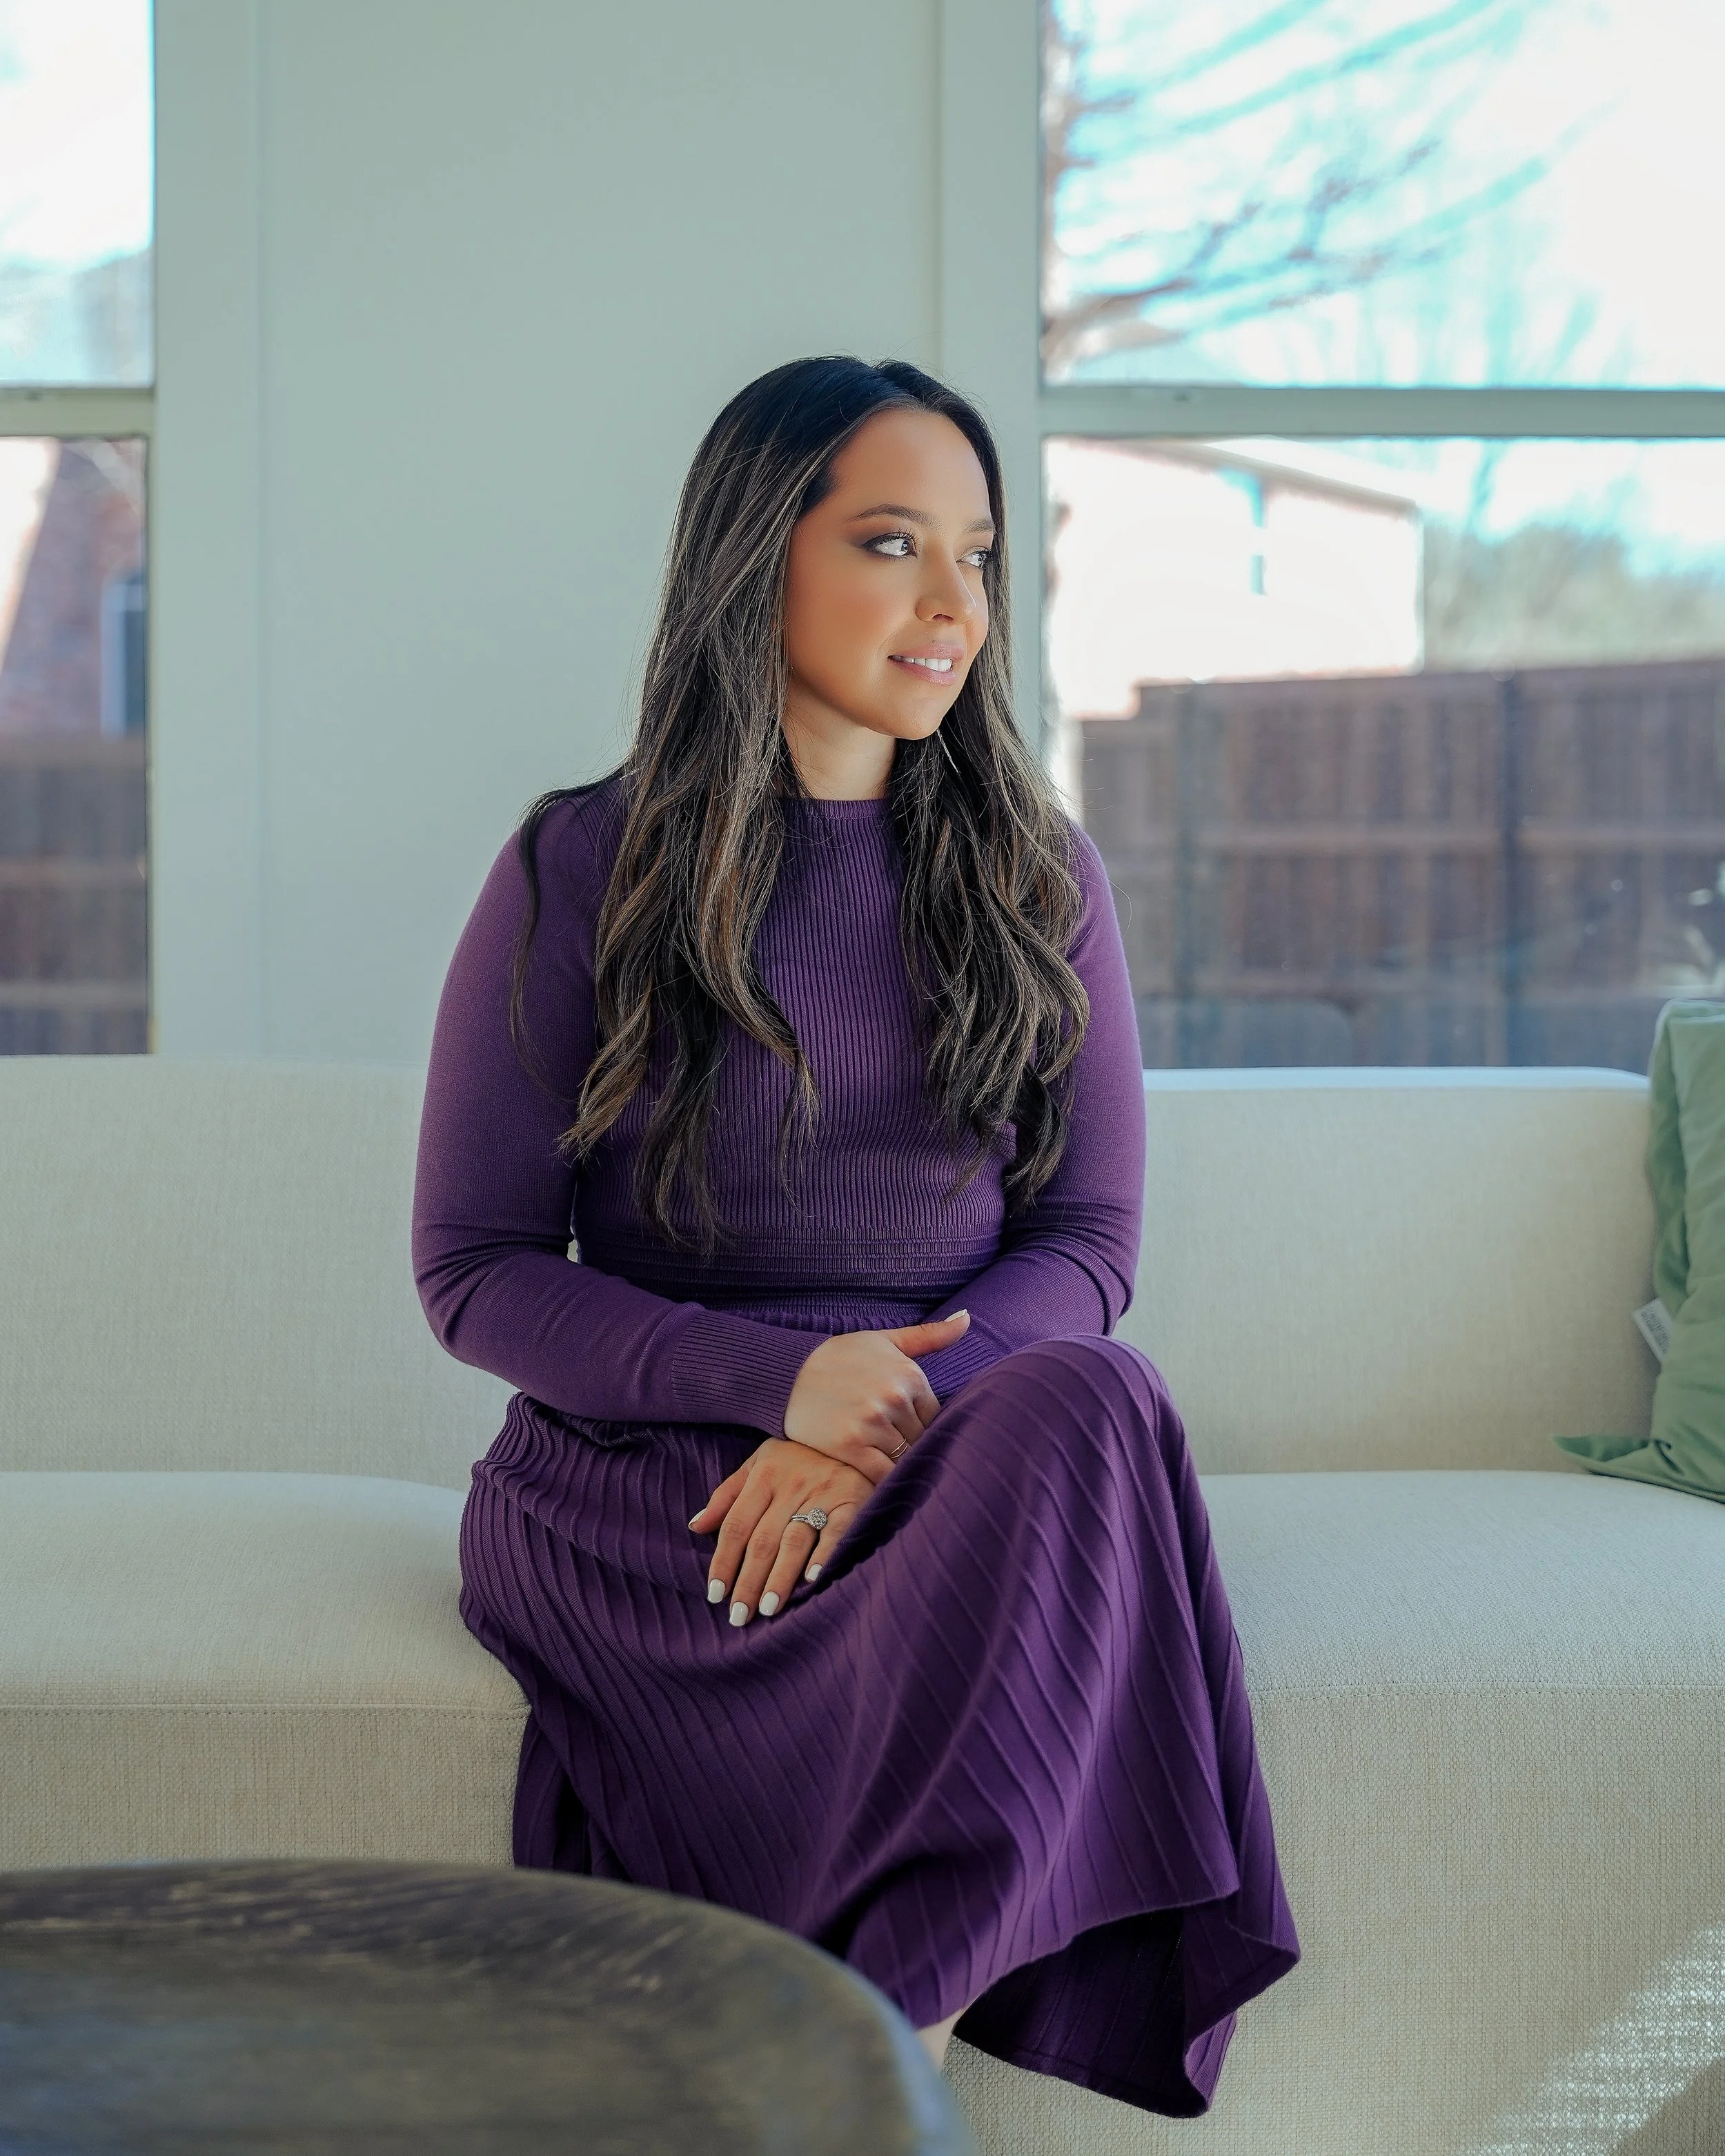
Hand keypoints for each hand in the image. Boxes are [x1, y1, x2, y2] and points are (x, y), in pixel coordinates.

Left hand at [690, 1440, 873, 1624]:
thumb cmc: (801, 1454)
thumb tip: (695, 1526)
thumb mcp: (760, 1462)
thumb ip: (727, 1495)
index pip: (737, 1525)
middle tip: (740, 1616)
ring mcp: (823, 1491)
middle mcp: (791, 1484)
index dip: (724, 1561)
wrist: (853, 1433)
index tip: (715, 1595)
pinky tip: (812, 1580)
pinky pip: (836, 1531)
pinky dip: (824, 1555)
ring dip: (779, 1577)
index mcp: (765, 1475)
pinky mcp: (852, 1498)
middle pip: (762, 1540)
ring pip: (794, 1541)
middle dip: (748, 1581)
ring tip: (768, 1608)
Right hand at [779, 1309, 970, 1483]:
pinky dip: (885, 1483)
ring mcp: (873, 1422)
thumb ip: (929, 1335)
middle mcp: (895, 1398)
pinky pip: (882, 1475)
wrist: (787, 1372)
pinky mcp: (851, 1446)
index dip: (924, 1430)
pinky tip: (881, 1485)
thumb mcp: (885, 1339)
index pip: (935, 1418)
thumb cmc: (839, 1355)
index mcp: (910, 1375)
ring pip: (904, 1459)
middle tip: (905, 1459)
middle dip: (914, 1450)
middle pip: (921, 1440)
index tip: (911, 1437)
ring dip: (901, 1469)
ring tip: (895, 1475)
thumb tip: (968, 1319)